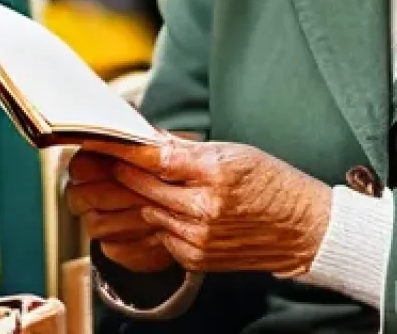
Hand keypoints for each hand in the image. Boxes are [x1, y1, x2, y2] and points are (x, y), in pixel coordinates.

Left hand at [81, 137, 331, 277]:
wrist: (304, 230)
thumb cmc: (271, 183)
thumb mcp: (232, 151)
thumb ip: (184, 148)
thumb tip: (148, 138)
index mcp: (214, 173)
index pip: (154, 159)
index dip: (122, 149)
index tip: (100, 139)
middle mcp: (204, 208)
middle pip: (143, 187)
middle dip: (115, 172)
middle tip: (93, 161)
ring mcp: (200, 237)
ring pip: (146, 213)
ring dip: (125, 199)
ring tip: (104, 187)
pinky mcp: (198, 258)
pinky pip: (158, 238)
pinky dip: (146, 224)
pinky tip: (136, 215)